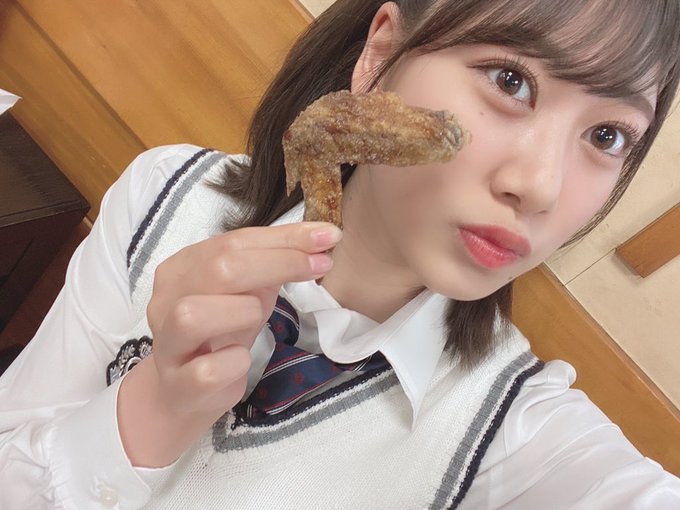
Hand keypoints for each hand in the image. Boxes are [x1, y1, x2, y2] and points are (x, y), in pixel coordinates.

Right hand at [117, 221, 341, 465]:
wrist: (186, 391)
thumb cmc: (220, 334)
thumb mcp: (247, 293)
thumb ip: (271, 265)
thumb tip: (318, 240)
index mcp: (182, 268)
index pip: (233, 242)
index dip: (284, 238)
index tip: (328, 236)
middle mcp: (165, 300)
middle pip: (219, 269)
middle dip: (278, 263)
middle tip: (320, 266)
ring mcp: (166, 343)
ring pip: (195, 315)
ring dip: (243, 313)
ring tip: (256, 320)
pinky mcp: (176, 384)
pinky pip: (207, 371)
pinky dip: (234, 363)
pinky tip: (240, 361)